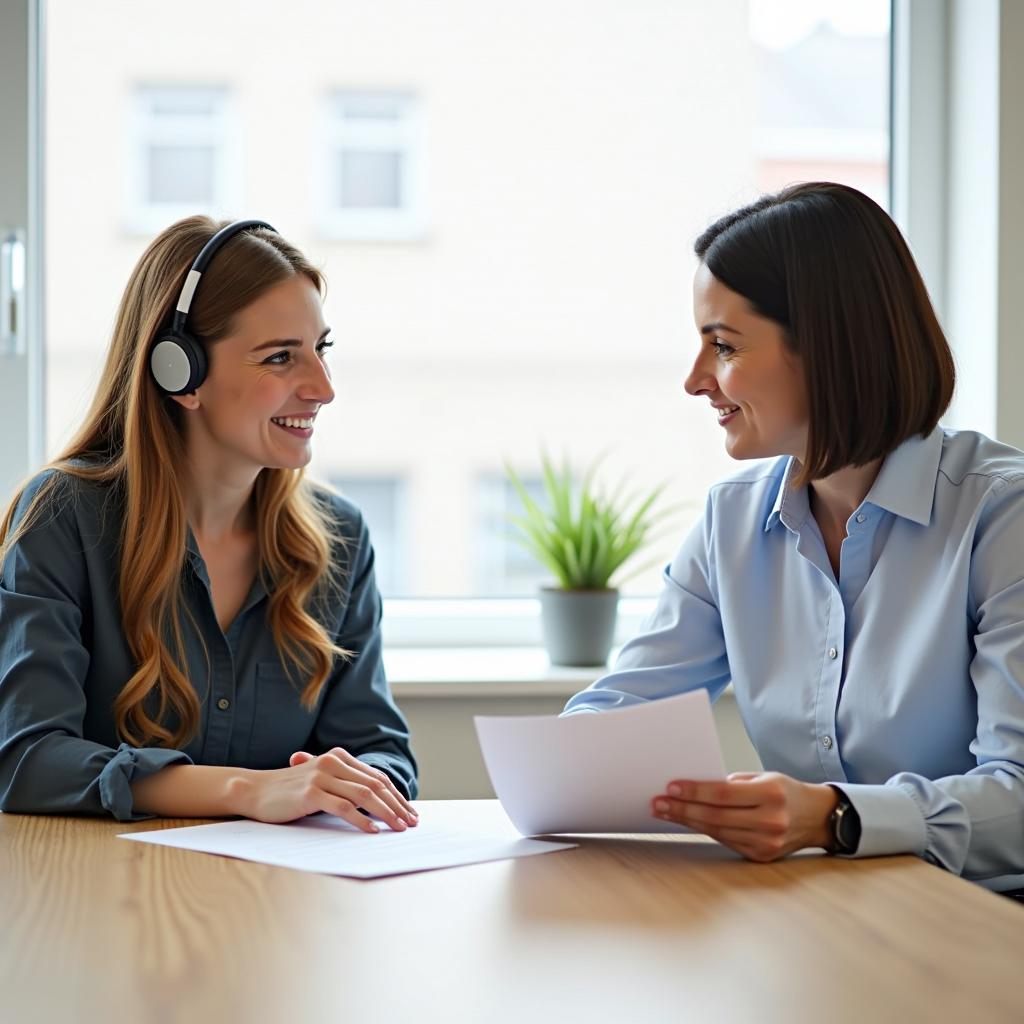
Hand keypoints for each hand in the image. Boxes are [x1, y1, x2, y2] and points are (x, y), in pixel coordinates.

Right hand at [234, 747, 418, 832]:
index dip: (396, 795)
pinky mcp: (311, 792)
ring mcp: (322, 775)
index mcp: (339, 757)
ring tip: (398, 828)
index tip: (409, 812)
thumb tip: (377, 805)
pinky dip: (361, 820)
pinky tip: (372, 830)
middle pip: (375, 785)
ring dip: (385, 813)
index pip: (377, 777)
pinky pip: (343, 807)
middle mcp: (333, 762)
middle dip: (397, 805)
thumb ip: (344, 786)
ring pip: (364, 795)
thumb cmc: (289, 791)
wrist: (254, 790)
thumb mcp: (321, 782)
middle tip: (410, 823)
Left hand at [651, 772, 837, 861]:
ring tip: (665, 812)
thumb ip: (732, 783)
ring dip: (687, 821)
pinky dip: (705, 831)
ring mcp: (767, 842)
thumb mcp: (763, 776)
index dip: (695, 791)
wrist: (816, 817)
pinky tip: (688, 822)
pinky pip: (726, 841)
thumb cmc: (785, 791)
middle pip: (716, 816)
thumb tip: (693, 785)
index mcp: (771, 794)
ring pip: (717, 832)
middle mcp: (771, 821)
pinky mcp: (761, 856)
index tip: (671, 787)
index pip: (723, 794)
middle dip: (683, 808)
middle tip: (658, 802)